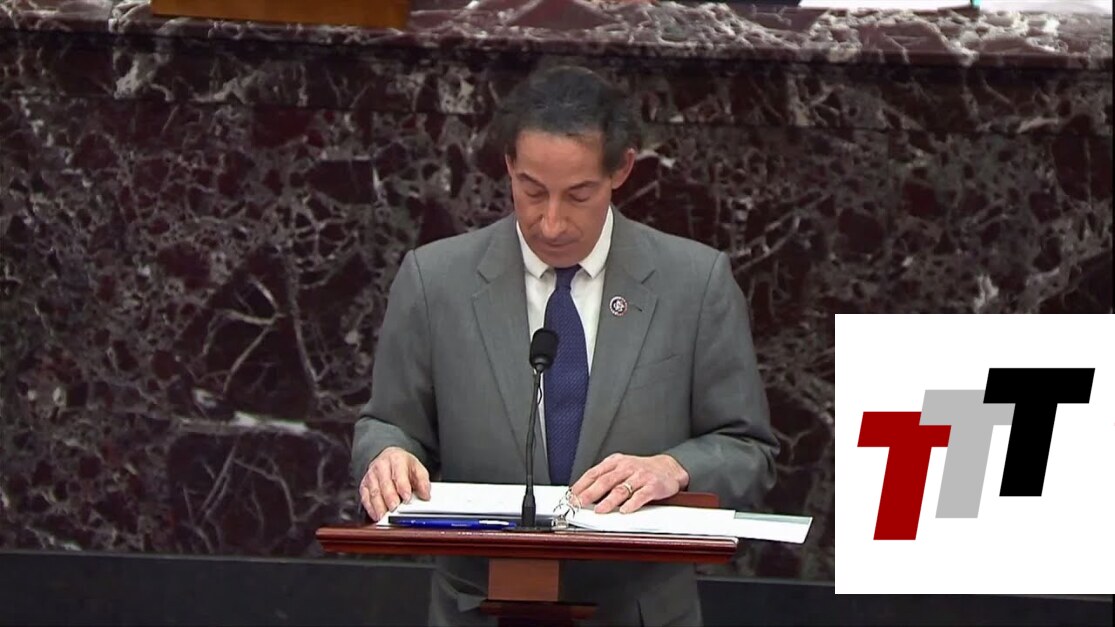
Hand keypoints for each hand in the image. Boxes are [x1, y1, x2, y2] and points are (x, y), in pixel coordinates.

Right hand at [360, 446, 430, 521]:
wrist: (388, 458)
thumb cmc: (403, 465)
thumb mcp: (417, 468)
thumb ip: (423, 482)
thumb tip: (425, 495)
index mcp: (396, 460)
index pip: (399, 474)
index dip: (403, 487)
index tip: (407, 497)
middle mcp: (381, 466)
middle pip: (384, 484)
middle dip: (389, 498)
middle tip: (395, 508)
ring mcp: (371, 475)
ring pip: (373, 492)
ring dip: (379, 505)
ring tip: (384, 515)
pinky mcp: (364, 485)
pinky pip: (365, 498)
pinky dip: (370, 508)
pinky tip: (376, 515)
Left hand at [570, 453, 689, 514]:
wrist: (668, 468)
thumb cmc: (641, 470)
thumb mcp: (621, 467)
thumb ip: (604, 477)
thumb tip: (583, 493)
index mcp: (615, 462)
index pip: (594, 473)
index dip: (581, 485)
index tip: (571, 496)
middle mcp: (626, 467)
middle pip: (605, 481)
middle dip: (590, 494)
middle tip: (579, 504)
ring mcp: (640, 476)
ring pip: (621, 489)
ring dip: (608, 501)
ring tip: (599, 510)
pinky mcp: (653, 486)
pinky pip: (641, 495)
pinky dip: (632, 504)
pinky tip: (624, 511)